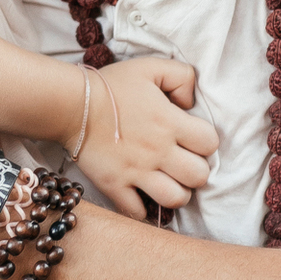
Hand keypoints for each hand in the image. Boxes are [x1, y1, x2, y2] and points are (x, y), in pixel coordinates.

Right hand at [77, 56, 218, 218]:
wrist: (70, 104)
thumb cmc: (111, 85)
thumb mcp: (150, 67)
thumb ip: (182, 76)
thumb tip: (191, 102)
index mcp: (169, 122)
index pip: (209, 143)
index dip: (205, 142)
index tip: (192, 138)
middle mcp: (158, 151)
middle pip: (199, 176)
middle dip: (195, 170)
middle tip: (181, 163)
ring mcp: (136, 172)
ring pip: (175, 198)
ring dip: (176, 192)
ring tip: (167, 182)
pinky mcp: (114, 186)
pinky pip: (138, 212)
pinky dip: (143, 209)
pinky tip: (142, 196)